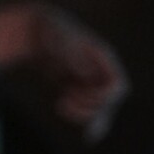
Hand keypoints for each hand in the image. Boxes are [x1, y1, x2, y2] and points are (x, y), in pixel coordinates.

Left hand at [0, 1, 127, 140]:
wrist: (37, 32)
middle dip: (89, 107)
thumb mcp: (59, 39)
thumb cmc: (51, 31)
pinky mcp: (78, 88)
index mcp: (103, 58)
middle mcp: (100, 71)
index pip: (117, 86)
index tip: (76, 94)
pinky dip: (82, 118)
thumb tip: (86, 75)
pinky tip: (75, 122)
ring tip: (61, 105)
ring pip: (99, 108)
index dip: (101, 98)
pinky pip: (87, 109)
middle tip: (63, 101)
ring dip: (82, 114)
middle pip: (108, 102)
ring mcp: (90, 81)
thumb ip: (73, 56)